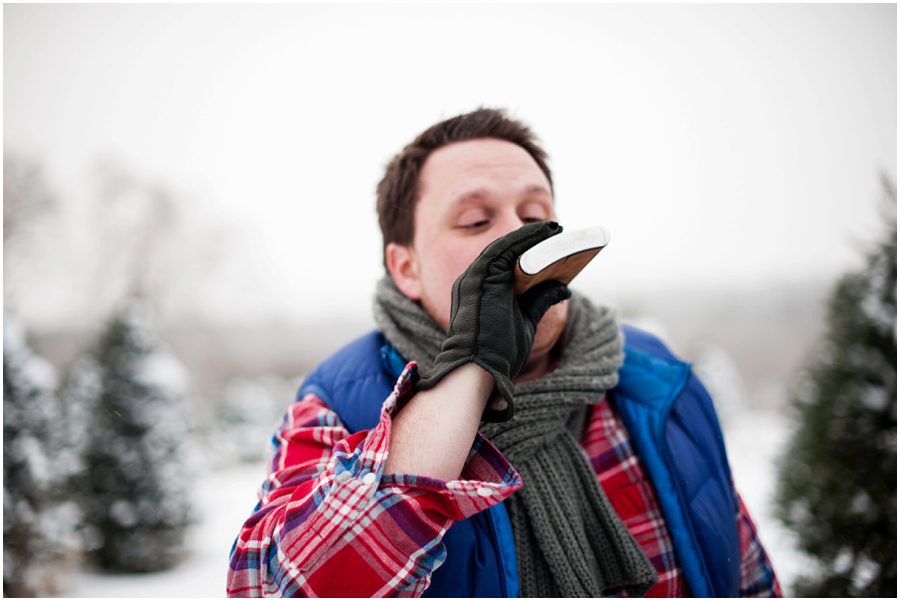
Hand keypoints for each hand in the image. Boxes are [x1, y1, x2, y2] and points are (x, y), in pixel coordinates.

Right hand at [416, 221, 570, 420]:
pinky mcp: (480, 277)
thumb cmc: (498, 352)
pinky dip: (524, 239)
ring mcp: (474, 277)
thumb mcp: (526, 322)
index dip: (525, 250)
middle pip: (503, 252)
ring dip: (529, 235)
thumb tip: (564, 287)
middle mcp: (473, 280)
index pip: (502, 263)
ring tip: (553, 229)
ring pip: (503, 247)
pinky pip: (504, 249)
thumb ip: (539, 300)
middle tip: (555, 232)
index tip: (547, 243)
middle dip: (530, 240)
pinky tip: (543, 233)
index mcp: (479, 291)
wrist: (478, 368)